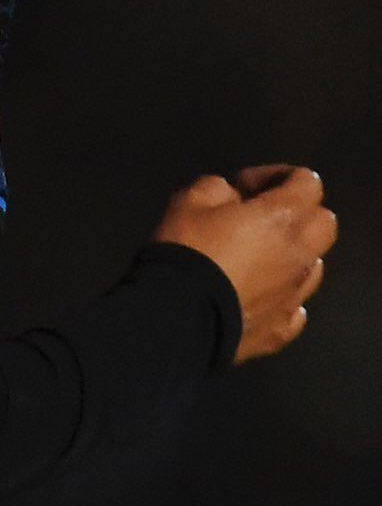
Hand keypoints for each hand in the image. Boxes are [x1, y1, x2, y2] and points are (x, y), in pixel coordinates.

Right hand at [152, 164, 336, 364]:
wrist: (180, 315)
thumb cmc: (188, 249)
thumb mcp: (190, 199)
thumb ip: (218, 187)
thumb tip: (231, 197)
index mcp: (282, 218)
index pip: (308, 182)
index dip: (277, 175)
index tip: (245, 187)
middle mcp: (299, 256)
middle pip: (325, 223)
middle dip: (300, 212)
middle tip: (261, 216)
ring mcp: (295, 297)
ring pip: (314, 266)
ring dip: (292, 254)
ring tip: (255, 256)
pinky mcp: (282, 330)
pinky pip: (295, 307)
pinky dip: (281, 295)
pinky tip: (254, 291)